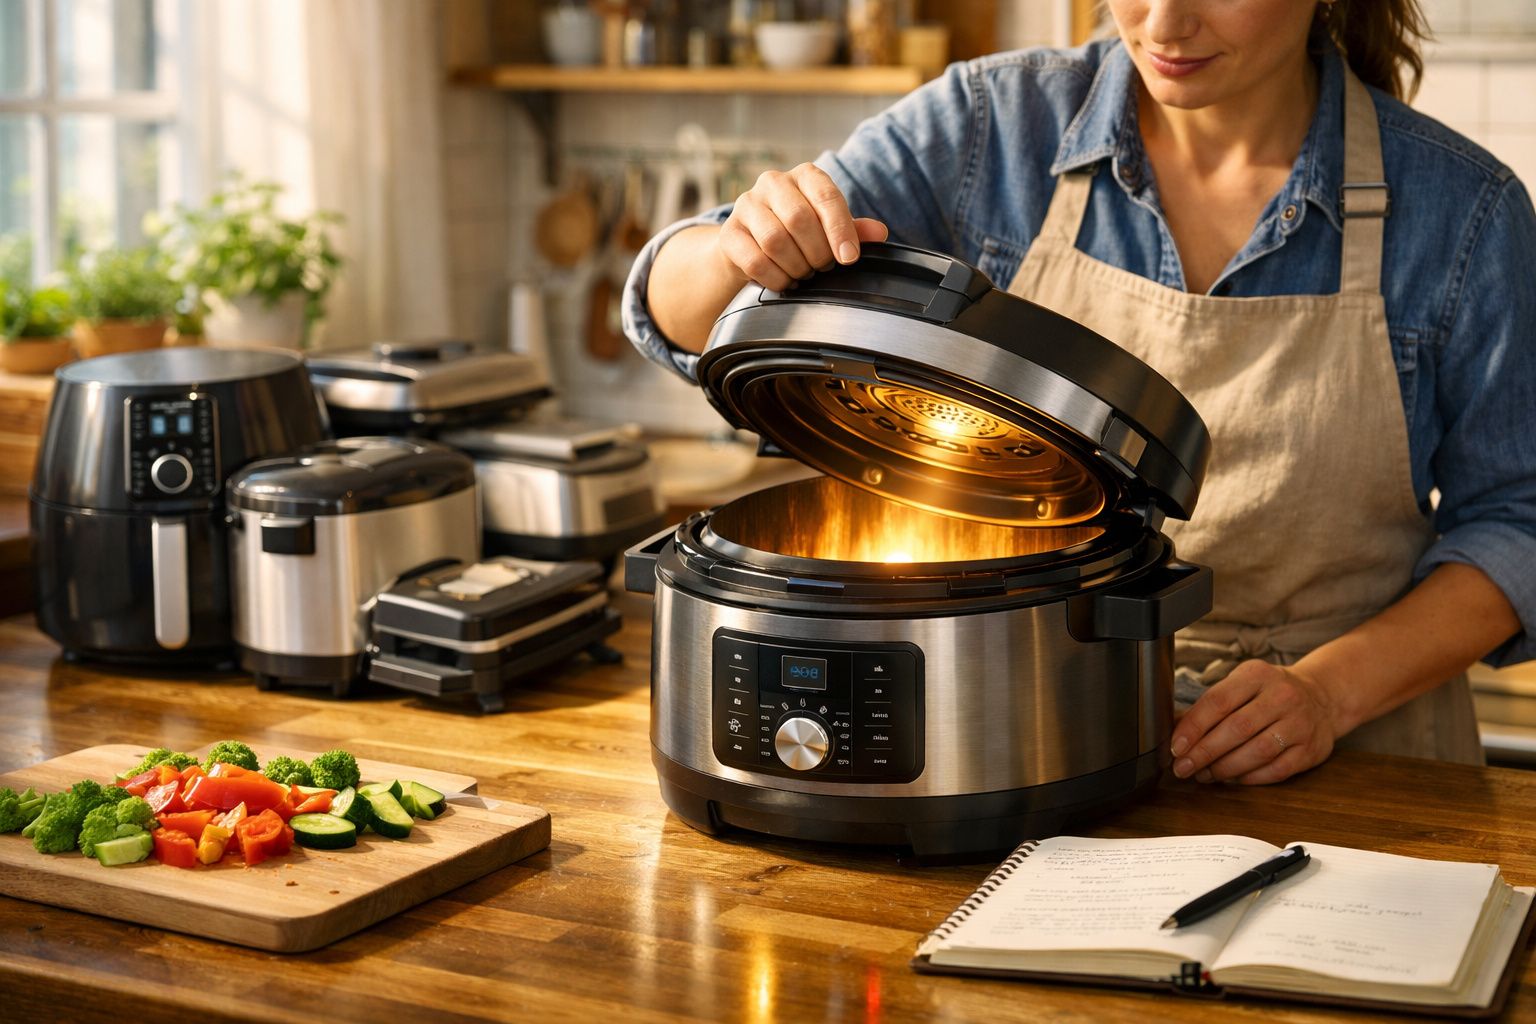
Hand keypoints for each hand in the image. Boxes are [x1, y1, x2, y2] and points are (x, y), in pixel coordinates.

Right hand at [716, 162, 888, 291]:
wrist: (751, 242)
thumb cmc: (799, 232)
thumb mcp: (829, 227)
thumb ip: (854, 229)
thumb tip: (879, 233)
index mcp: (805, 175)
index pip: (826, 196)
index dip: (840, 230)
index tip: (849, 258)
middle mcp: (773, 182)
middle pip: (799, 220)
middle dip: (817, 252)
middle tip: (823, 266)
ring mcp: (747, 205)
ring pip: (775, 241)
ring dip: (796, 266)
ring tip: (804, 273)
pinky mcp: (730, 233)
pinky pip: (755, 261)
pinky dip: (776, 278)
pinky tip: (785, 280)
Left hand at [1169, 660, 1340, 784]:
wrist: (1322, 698)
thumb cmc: (1269, 693)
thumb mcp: (1242, 683)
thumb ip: (1211, 704)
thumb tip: (1175, 729)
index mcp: (1257, 675)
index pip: (1218, 701)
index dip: (1193, 726)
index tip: (1176, 746)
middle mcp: (1282, 697)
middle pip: (1237, 729)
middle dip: (1204, 752)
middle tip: (1183, 768)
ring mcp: (1300, 723)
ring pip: (1257, 752)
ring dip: (1225, 768)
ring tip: (1204, 775)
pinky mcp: (1311, 749)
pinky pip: (1276, 770)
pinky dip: (1250, 778)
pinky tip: (1233, 779)